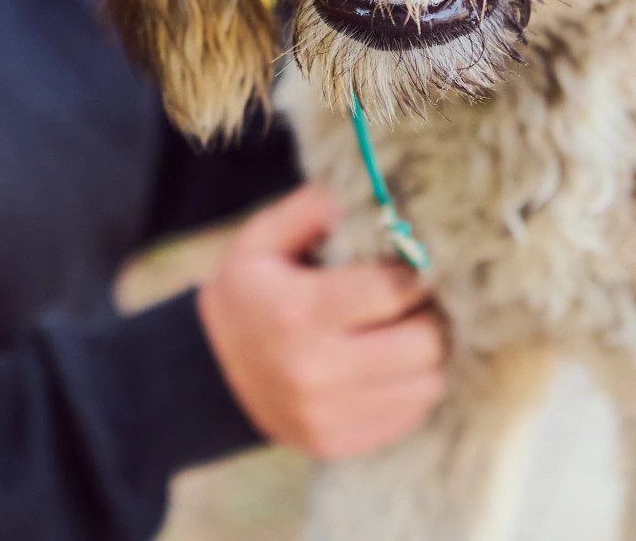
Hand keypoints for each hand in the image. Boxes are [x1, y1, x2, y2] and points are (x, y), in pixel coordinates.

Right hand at [198, 183, 446, 459]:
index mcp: (299, 312)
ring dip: (428, 354)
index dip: (413, 271)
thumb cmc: (245, 295)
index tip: (409, 263)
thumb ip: (312, 210)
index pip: (394, 289)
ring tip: (405, 331)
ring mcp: (329, 414)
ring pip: (427, 384)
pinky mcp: (338, 442)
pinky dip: (412, 387)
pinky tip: (390, 364)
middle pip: (423, 343)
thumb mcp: (260, 240)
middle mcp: (317, 370)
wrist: (207, 373)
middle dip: (429, 314)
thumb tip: (372, 193)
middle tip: (415, 300)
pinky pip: (411, 415)